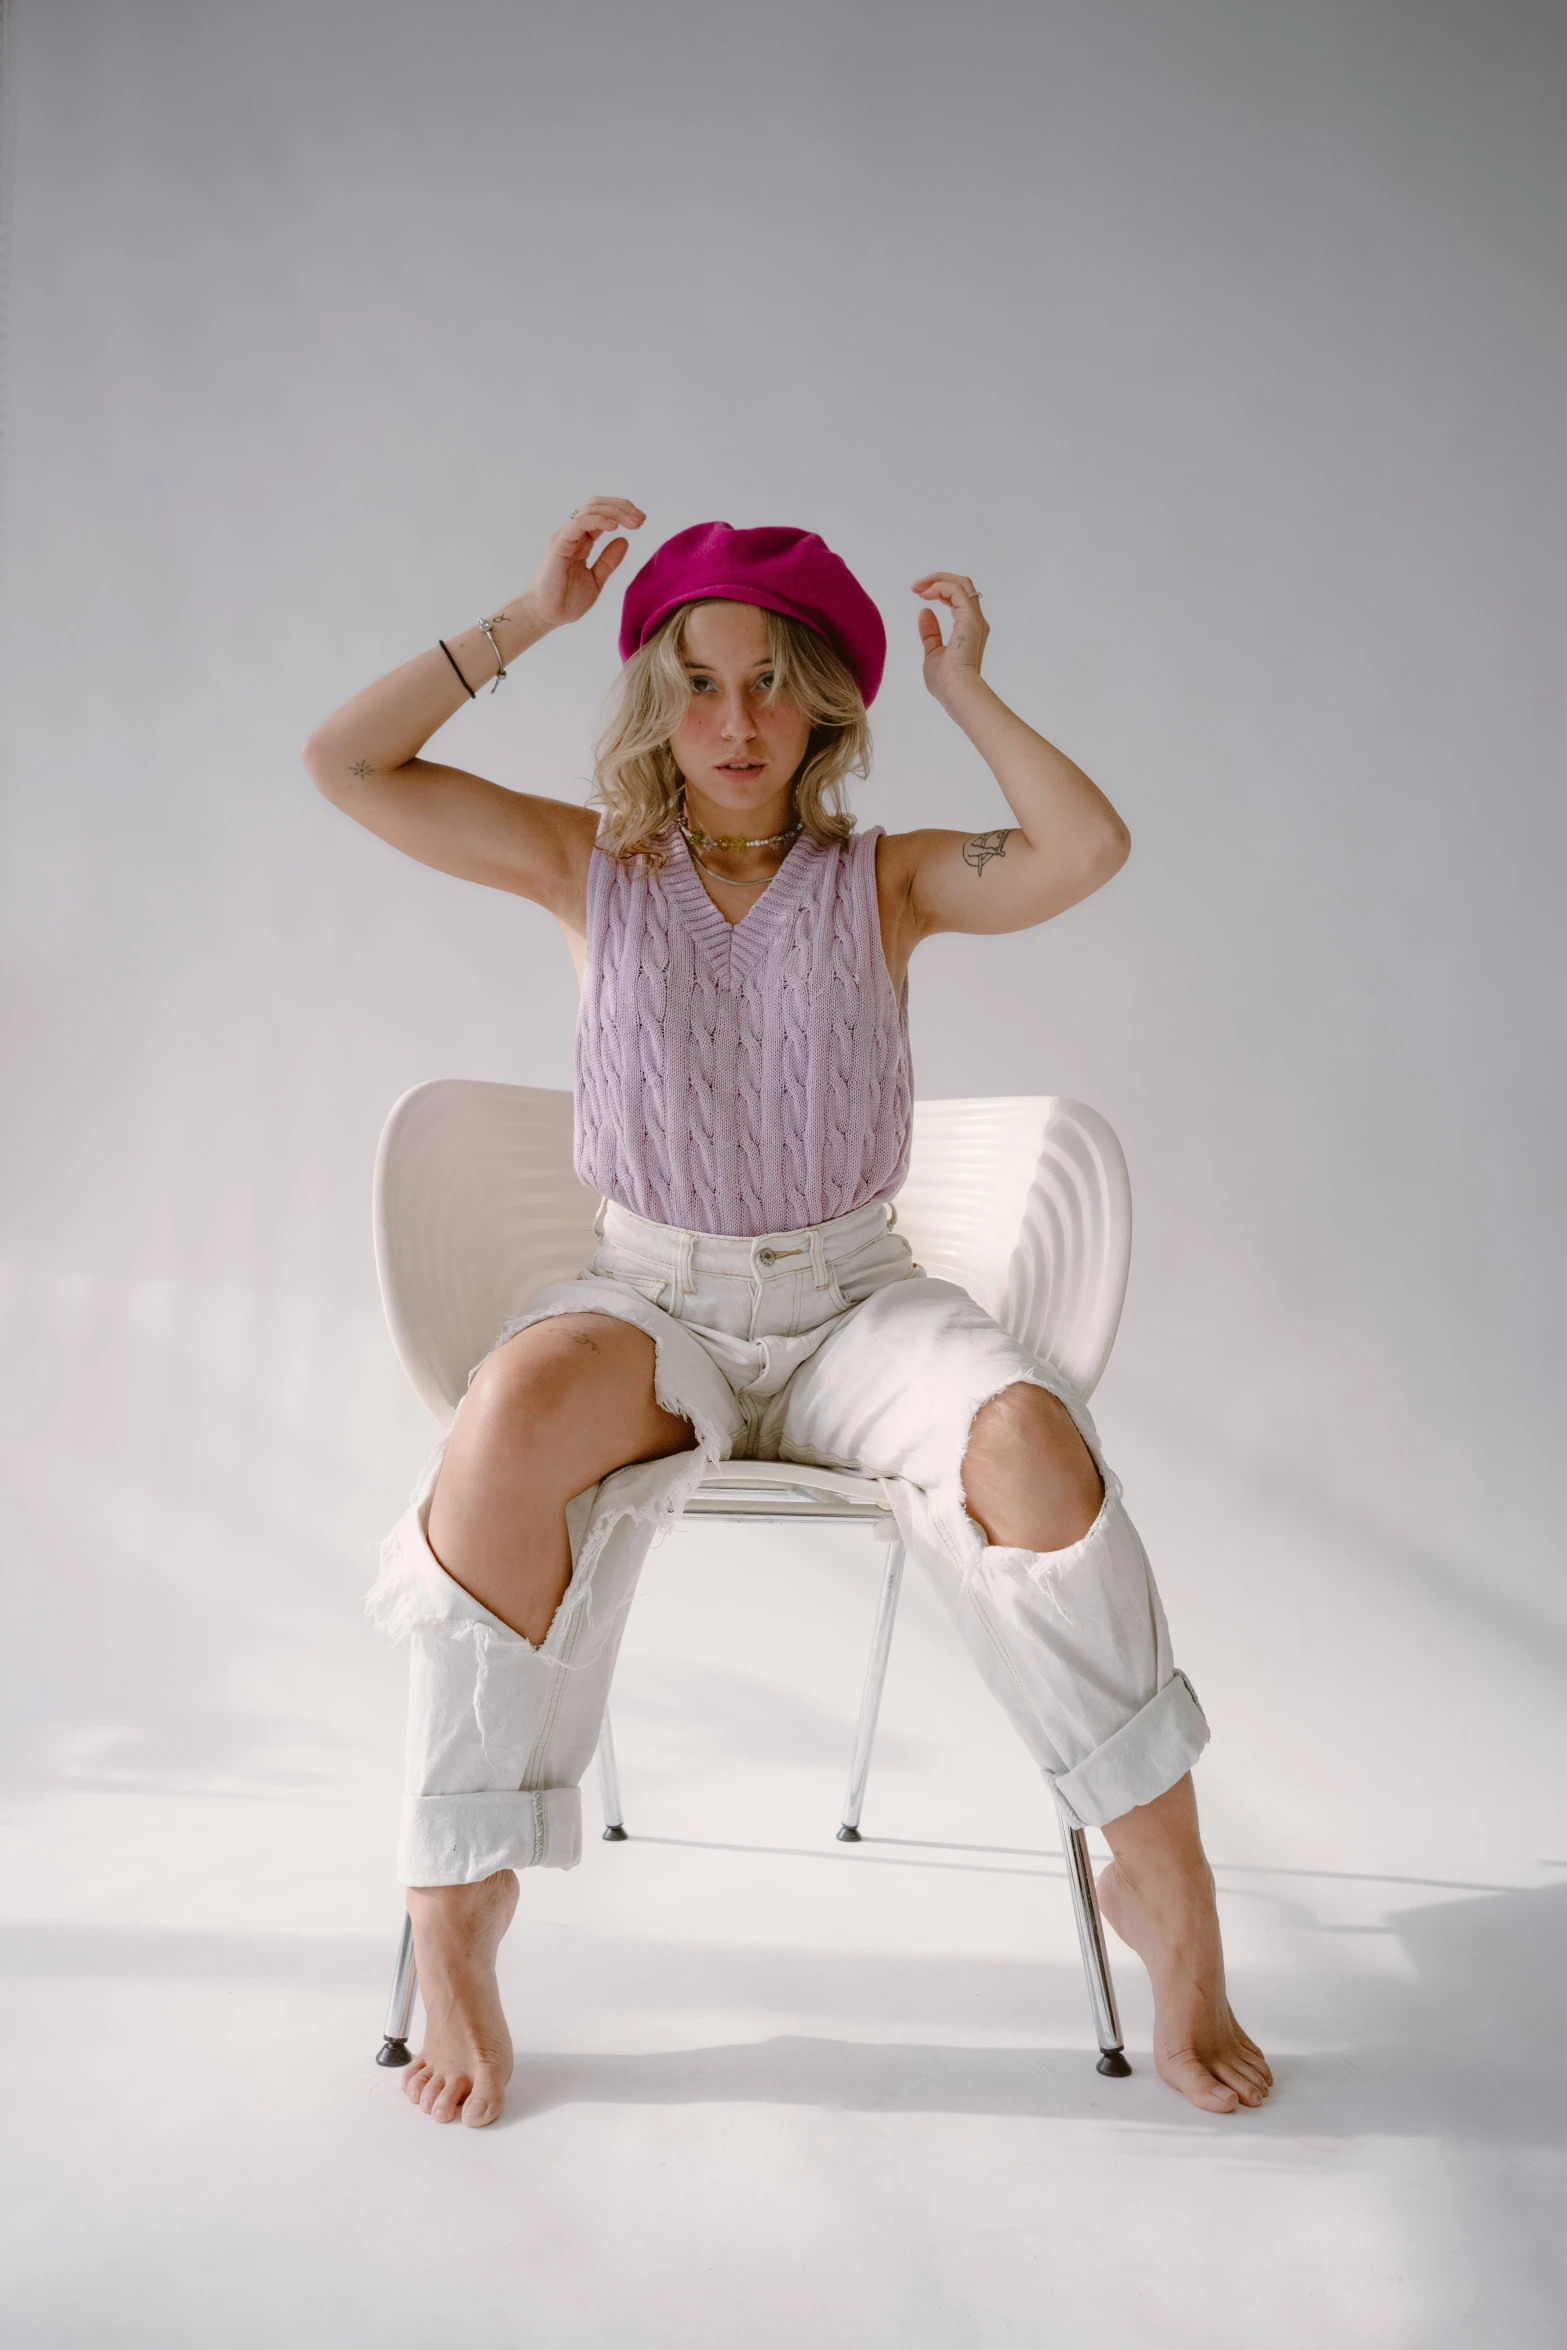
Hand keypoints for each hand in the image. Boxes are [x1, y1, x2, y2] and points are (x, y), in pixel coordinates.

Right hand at [522, 497, 645, 631]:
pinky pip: (580, 523)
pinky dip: (598, 520)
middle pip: (598, 506)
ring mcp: (565, 537)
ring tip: (634, 522)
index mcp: (581, 541)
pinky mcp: (559, 544)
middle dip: (622, 507)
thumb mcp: (596, 579)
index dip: (622, 513)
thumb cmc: (566, 601)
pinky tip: (614, 526)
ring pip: (591, 509)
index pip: (602, 515)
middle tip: (641, 519)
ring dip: (615, 511)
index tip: (641, 521)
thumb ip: (608, 561)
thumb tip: (624, 540)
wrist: (546, 616)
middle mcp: (573, 534)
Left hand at [912, 573, 988, 703]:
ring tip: (918, 587)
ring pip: (961, 583)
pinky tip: (925, 594)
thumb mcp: (932, 652)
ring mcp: (974, 618)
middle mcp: (975, 621)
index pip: (958, 599)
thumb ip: (930, 633)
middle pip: (962, 586)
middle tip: (916, 586)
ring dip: (937, 580)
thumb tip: (924, 612)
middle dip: (938, 580)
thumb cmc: (945, 680)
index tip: (919, 594)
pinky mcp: (970, 618)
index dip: (939, 591)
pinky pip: (956, 591)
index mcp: (968, 629)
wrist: (956, 691)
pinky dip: (940, 587)